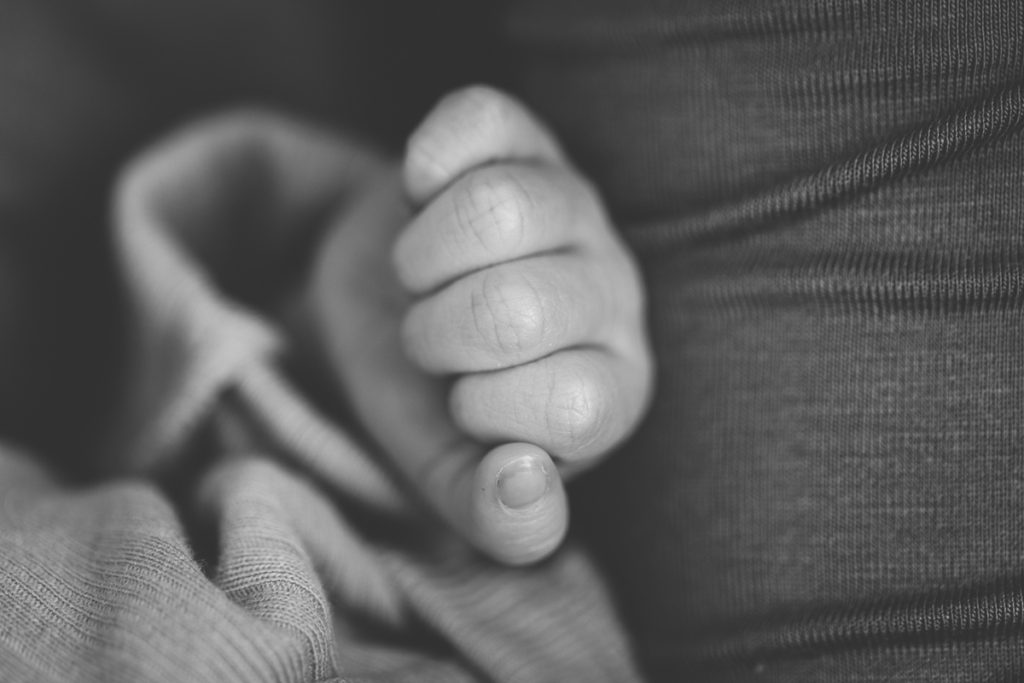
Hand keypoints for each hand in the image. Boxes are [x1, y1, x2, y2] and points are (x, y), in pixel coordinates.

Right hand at [309, 87, 652, 563]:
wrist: (379, 307)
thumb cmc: (421, 396)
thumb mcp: (452, 472)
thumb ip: (496, 516)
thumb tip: (525, 480)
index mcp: (613, 389)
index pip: (572, 405)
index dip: (483, 406)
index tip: (464, 398)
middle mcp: (616, 293)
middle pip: (518, 308)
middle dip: (437, 334)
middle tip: (432, 336)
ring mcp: (575, 204)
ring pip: (499, 211)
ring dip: (422, 255)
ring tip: (424, 275)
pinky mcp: (524, 135)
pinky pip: (472, 122)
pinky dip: (423, 165)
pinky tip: (425, 197)